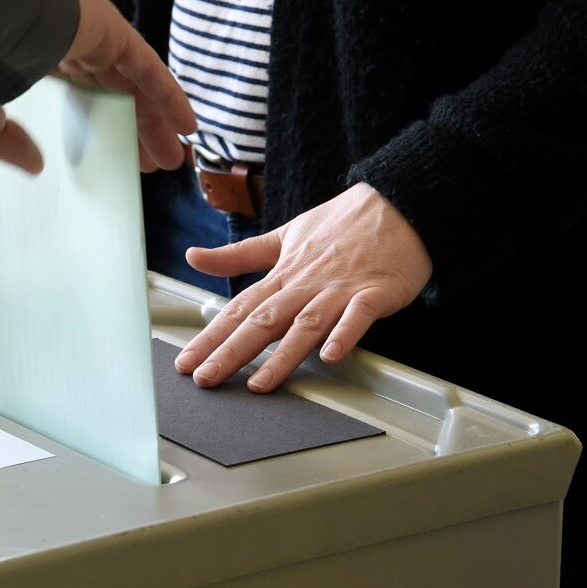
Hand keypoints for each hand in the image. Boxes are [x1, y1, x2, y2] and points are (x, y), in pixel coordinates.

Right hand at [0, 0, 194, 173]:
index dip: (94, 126)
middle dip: (132, 129)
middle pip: (110, 92)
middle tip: (148, 164)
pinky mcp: (109, 30)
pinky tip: (186, 124)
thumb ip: (2, 142)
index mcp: (28, 57)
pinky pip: (147, 66)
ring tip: (172, 156)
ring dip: (155, 119)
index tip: (109, 156)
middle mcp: (63, 42)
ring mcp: (89, 33)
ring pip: (132, 83)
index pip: (73, 95)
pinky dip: (168, 94)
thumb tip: (33, 166)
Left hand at [175, 182, 432, 392]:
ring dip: (282, 356)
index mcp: (284, 273)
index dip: (211, 336)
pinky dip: (345, 334)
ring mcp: (340, 289)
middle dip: (231, 351)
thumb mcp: (284, 234)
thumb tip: (194, 257)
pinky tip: (331, 355)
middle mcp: (306, 283)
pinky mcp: (375, 292)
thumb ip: (240, 254)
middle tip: (205, 377)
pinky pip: (358, 316)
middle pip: (263, 321)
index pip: (239, 308)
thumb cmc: (344, 222)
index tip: (187, 360)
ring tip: (260, 383)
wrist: (399, 203)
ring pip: (306, 324)